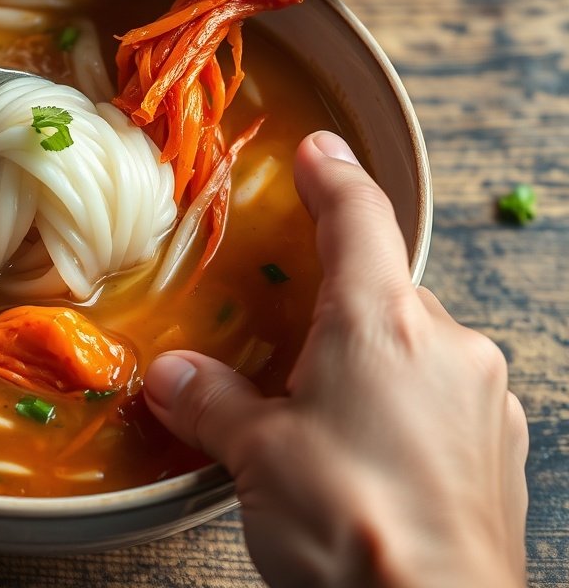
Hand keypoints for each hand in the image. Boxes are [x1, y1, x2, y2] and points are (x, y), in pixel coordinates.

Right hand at [144, 131, 528, 587]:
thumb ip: (210, 404)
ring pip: (417, 348)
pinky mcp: (503, 448)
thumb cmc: (348, 523)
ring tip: (325, 417)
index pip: (360, 218)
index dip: (334, 176)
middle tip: (291, 348)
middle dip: (338, 309)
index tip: (318, 149)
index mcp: (380, 323)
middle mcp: (445, 343)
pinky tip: (374, 456)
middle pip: (385, 290)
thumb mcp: (256, 456)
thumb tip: (170, 377)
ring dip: (372, 362)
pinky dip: (407, 405)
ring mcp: (485, 396)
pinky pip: (446, 397)